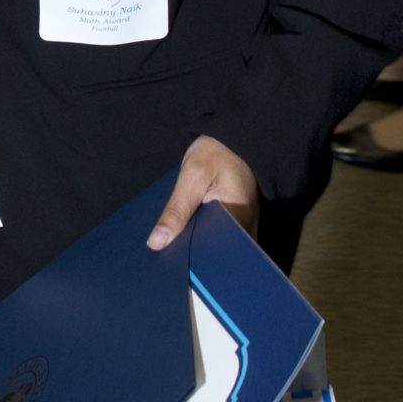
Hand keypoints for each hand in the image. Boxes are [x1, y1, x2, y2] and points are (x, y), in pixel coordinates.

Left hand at [146, 136, 259, 250]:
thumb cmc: (217, 151)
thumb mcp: (193, 175)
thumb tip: (157, 242)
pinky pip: (217, 234)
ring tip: (168, 248)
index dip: (191, 260)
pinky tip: (181, 233)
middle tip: (163, 256)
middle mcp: (245, 228)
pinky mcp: (236, 220)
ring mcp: (242, 225)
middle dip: (190, 254)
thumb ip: (176, 209)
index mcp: (240, 220)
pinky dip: (200, 234)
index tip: (168, 264)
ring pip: (215, 245)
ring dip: (194, 244)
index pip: (215, 253)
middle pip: (215, 252)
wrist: (234, 137)